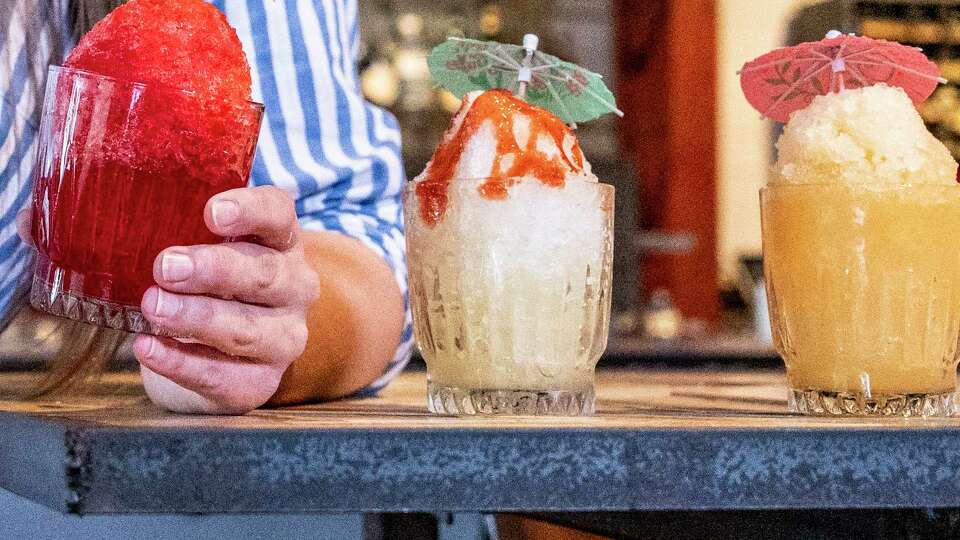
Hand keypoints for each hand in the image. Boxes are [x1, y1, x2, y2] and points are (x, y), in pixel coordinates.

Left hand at [133, 186, 318, 413]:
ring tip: (153, 306)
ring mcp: (283, 339)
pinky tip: (148, 348)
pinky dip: (181, 362)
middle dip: (214, 270)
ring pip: (247, 329)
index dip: (249, 211)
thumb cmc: (211, 283)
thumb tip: (118, 207)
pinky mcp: (260, 382)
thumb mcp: (208, 246)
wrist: (225, 349)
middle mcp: (295, 289)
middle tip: (166, 266)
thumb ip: (182, 225)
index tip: (212, 212)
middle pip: (265, 275)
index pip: (278, 215)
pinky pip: (222, 375)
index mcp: (282, 242)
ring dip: (196, 318)